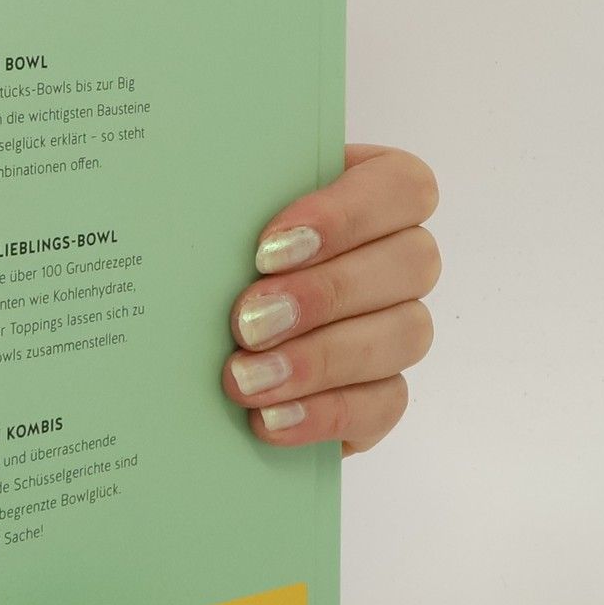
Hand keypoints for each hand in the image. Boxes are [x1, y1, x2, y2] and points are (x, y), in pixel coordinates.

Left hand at [223, 145, 439, 454]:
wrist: (191, 338)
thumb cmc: (214, 253)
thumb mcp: (219, 217)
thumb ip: (230, 202)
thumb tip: (199, 200)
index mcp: (371, 192)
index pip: (402, 186)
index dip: (345, 215)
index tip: (267, 248)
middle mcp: (399, 257)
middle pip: (412, 262)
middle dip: (325, 294)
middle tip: (246, 320)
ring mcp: (399, 326)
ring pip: (405, 334)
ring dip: (321, 358)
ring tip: (245, 376)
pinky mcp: (381, 393)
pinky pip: (384, 403)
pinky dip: (323, 412)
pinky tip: (267, 418)